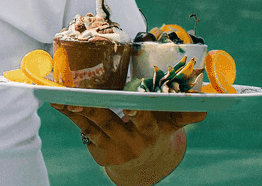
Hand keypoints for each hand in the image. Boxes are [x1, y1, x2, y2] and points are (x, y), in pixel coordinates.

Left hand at [51, 105, 205, 184]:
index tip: (130, 104)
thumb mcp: (172, 125)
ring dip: (76, 109)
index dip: (138, 113)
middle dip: (96, 109)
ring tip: (62, 95)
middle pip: (111, 121)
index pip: (145, 120)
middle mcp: (131, 140)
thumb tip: (205, 104)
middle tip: (80, 98)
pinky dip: (69, 113)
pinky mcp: (98, 149)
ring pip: (93, 123)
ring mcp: (113, 146)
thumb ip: (185, 113)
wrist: (143, 166)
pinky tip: (57, 100)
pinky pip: (82, 127)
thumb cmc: (157, 132)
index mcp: (151, 131)